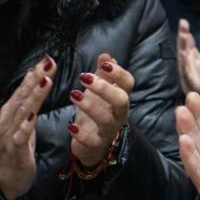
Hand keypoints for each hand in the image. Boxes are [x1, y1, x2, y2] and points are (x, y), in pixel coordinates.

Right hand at [0, 56, 54, 199]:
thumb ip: (29, 108)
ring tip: (45, 81)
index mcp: (12, 114)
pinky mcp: (14, 150)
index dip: (36, 75)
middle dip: (36, 78)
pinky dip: (25, 125)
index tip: (48, 59)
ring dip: (33, 96)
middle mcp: (8, 120)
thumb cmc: (15, 153)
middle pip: (23, 95)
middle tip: (49, 62)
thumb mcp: (25, 127)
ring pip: (23, 111)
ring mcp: (10, 134)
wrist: (2, 182)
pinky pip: (20, 136)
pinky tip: (33, 115)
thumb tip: (37, 85)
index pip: (24, 90)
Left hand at [69, 53, 133, 169]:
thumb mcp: (99, 91)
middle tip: (83, 77)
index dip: (119, 73)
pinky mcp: (96, 144)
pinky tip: (71, 125)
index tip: (104, 64)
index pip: (128, 84)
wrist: (92, 143)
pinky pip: (92, 141)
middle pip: (121, 100)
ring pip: (105, 119)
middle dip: (104, 88)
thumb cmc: (97, 111)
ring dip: (89, 106)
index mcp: (120, 98)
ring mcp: (108, 130)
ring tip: (73, 95)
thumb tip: (106, 54)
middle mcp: (118, 114)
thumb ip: (103, 73)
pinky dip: (81, 134)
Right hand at [175, 19, 199, 96]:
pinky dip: (185, 63)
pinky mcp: (190, 81)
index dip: (183, 32)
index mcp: (187, 58)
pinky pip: (187, 71)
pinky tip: (184, 54)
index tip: (183, 20)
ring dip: (183, 46)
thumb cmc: (198, 77)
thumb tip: (187, 34)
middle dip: (183, 35)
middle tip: (183, 23)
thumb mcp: (197, 59)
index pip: (185, 43)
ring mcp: (186, 72)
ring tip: (184, 36)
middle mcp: (185, 63)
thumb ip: (192, 48)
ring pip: (184, 57)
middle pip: (183, 47)